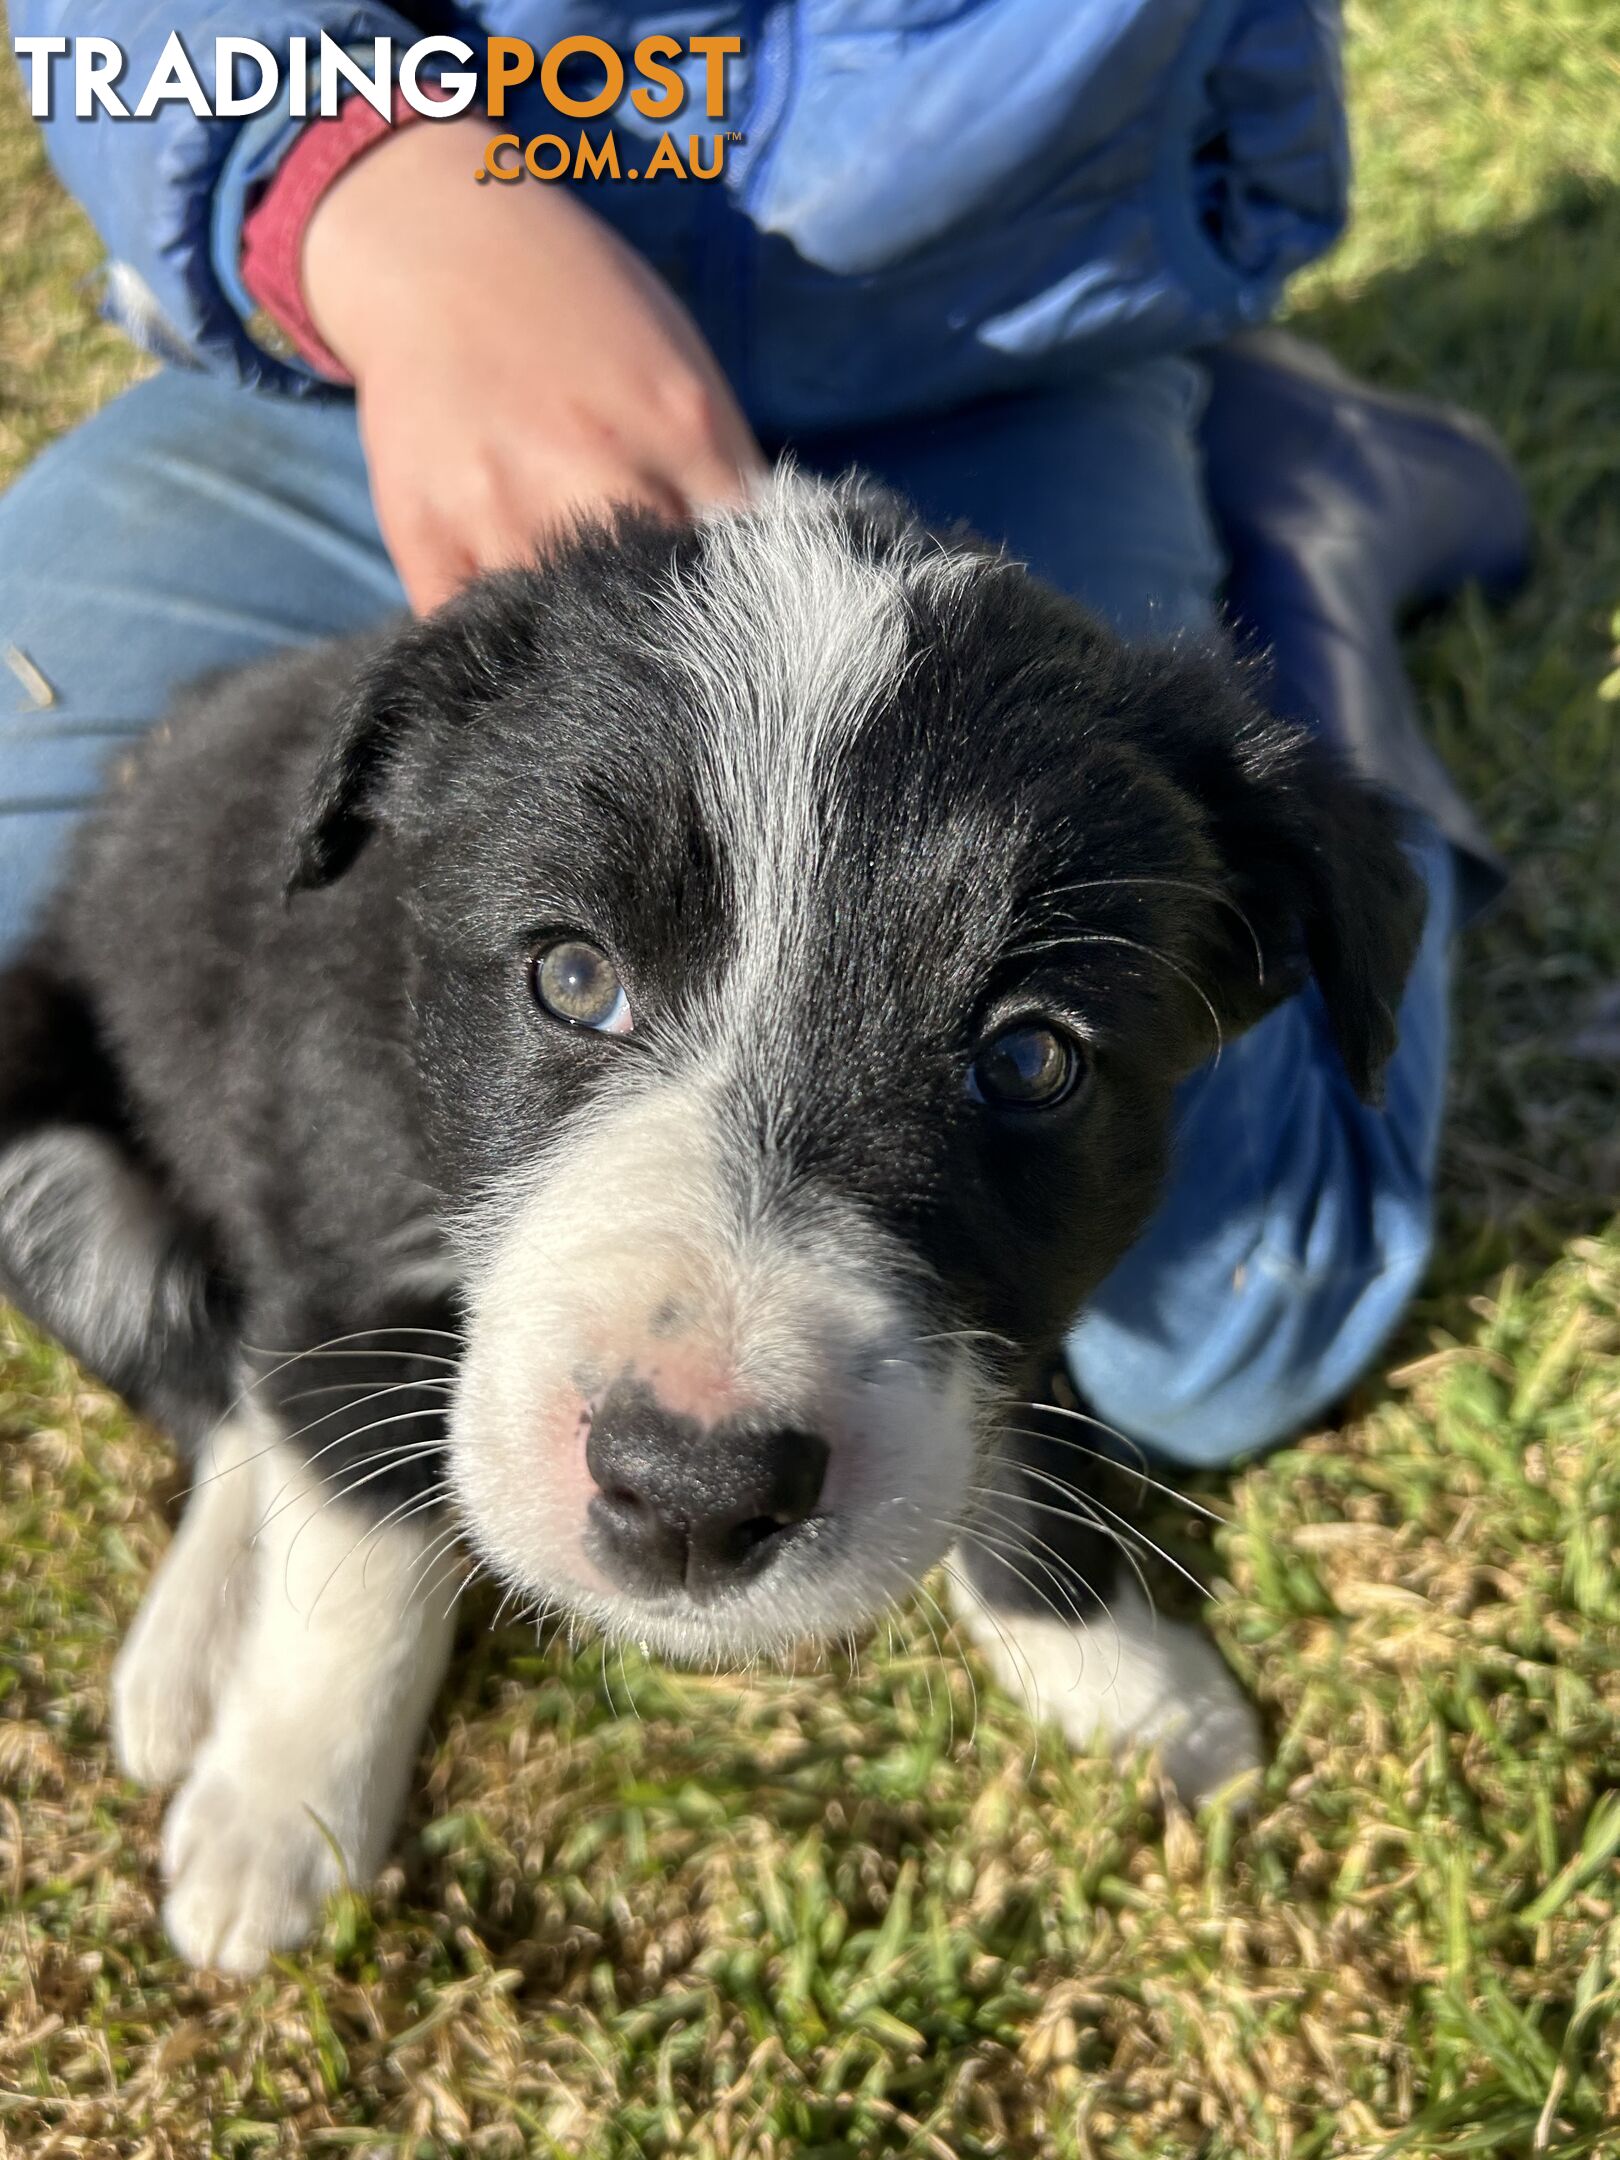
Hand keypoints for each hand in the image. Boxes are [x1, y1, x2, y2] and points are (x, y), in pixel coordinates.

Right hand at [302, 118, 765, 611]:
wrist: (435, 247)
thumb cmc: (582, 309)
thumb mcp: (687, 373)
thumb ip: (734, 476)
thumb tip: (778, 578)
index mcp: (683, 433)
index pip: (744, 574)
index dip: (741, 612)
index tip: (730, 631)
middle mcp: (594, 476)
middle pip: (657, 619)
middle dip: (661, 639)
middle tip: (650, 643)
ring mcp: (502, 512)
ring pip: (562, 644)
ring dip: (576, 658)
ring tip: (576, 639)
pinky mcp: (424, 536)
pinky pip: (466, 637)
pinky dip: (495, 653)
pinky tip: (511, 634)